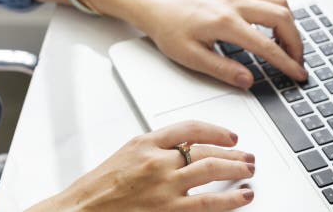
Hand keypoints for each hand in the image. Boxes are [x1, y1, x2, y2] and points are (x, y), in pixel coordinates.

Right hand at [28, 120, 254, 211]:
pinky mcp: (169, 211)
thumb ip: (154, 149)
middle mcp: (157, 161)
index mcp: (145, 143)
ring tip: (249, 170)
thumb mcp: (126, 155)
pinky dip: (230, 198)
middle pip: (204, 149)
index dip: (214, 130)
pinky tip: (244, 196)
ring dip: (236, 169)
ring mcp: (165, 187)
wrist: (82, 211)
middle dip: (231, 151)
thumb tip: (184, 148)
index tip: (229, 135)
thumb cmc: (99, 188)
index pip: (189, 128)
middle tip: (247, 154)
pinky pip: (208, 202)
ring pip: (211, 170)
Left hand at [101, 0, 307, 87]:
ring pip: (279, 3)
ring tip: (289, 47)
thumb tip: (248, 80)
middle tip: (298, 63)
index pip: (266, 45)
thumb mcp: (190, 56)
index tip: (298, 75)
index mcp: (225, 23)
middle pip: (282, 17)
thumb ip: (221, 69)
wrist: (157, 5)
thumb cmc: (169, 29)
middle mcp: (235, 5)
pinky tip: (276, 29)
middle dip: (297, 43)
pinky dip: (280, 13)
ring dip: (291, 25)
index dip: (287, 63)